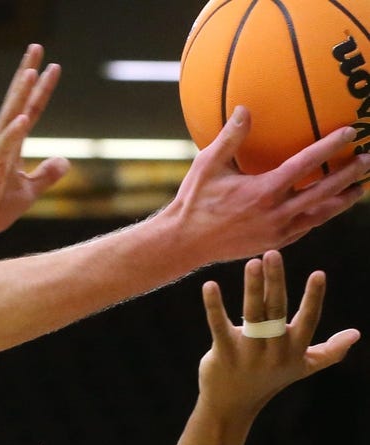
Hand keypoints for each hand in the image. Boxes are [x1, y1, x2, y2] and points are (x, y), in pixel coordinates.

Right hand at [0, 44, 70, 245]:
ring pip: (8, 121)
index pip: (29, 112)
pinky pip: (2, 151)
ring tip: (30, 72)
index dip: (41, 90)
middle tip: (36, 47)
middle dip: (26, 76)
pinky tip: (21, 118)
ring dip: (19, 97)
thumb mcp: (27, 192)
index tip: (52, 65)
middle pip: (16, 104)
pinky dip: (12, 134)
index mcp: (9, 148)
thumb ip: (45, 175)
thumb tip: (65, 160)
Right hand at [165, 107, 369, 264]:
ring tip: (361, 188)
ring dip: (344, 200)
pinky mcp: (275, 243)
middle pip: (325, 191)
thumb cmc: (194, 201)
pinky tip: (328, 207)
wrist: (185, 243)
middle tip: (368, 160)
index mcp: (263, 191)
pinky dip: (322, 215)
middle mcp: (276, 213)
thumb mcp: (207, 165)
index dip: (330, 146)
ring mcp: (278, 231)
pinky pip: (307, 227)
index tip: (350, 132)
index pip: (306, 164)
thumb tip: (245, 107)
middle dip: (350, 175)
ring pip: (322, 214)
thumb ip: (230, 137)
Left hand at [197, 250, 358, 415]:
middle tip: (272, 254)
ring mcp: (248, 352)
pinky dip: (214, 305)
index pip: (308, 320)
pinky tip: (209, 285)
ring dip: (252, 287)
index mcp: (294, 349)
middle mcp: (274, 350)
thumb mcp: (303, 367)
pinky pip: (218, 326)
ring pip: (252, 315)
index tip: (318, 274)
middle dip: (276, 282)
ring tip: (252, 262)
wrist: (233, 406)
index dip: (313, 298)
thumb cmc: (270, 380)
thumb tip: (356, 334)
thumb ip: (330, 352)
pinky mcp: (224, 353)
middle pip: (277, 311)